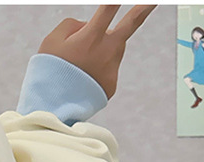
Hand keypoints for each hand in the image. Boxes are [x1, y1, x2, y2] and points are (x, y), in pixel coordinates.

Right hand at [37, 5, 156, 98]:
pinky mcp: (111, 84)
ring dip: (103, 48)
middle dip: (145, 7)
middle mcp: (106, 50)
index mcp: (90, 37)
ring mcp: (111, 68)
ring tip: (81, 63)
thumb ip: (72, 26)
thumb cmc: (48, 72)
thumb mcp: (51, 42)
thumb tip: (88, 25)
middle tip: (155, 0)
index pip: (109, 7)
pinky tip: (83, 79)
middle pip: (131, 23)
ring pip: (113, 47)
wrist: (51, 109)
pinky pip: (107, 68)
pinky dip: (97, 70)